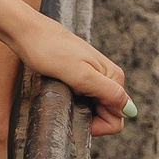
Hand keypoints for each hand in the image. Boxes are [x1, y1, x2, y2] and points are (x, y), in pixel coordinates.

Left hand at [14, 16, 128, 136]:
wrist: (28, 32)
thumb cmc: (50, 51)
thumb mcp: (79, 75)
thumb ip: (107, 92)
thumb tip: (130, 110)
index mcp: (114, 78)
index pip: (118, 117)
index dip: (98, 125)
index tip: (77, 115)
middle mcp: (108, 77)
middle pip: (108, 113)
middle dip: (90, 117)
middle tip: (68, 103)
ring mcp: (95, 76)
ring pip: (95, 107)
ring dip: (81, 109)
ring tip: (64, 95)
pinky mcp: (82, 75)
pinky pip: (85, 98)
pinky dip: (74, 101)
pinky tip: (62, 90)